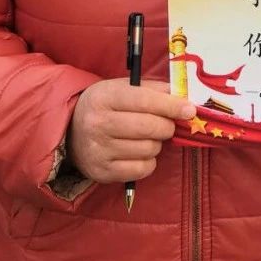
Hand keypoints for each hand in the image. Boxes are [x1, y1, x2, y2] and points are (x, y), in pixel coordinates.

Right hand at [67, 80, 195, 184]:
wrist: (71, 132)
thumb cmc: (106, 106)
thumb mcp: (122, 88)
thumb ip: (152, 89)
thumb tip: (182, 97)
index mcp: (104, 97)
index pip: (144, 101)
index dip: (171, 105)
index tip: (189, 110)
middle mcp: (97, 124)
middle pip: (149, 127)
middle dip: (167, 126)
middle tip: (167, 124)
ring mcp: (99, 150)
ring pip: (149, 149)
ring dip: (157, 143)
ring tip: (147, 138)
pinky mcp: (103, 172)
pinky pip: (142, 169)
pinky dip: (149, 161)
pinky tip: (140, 152)